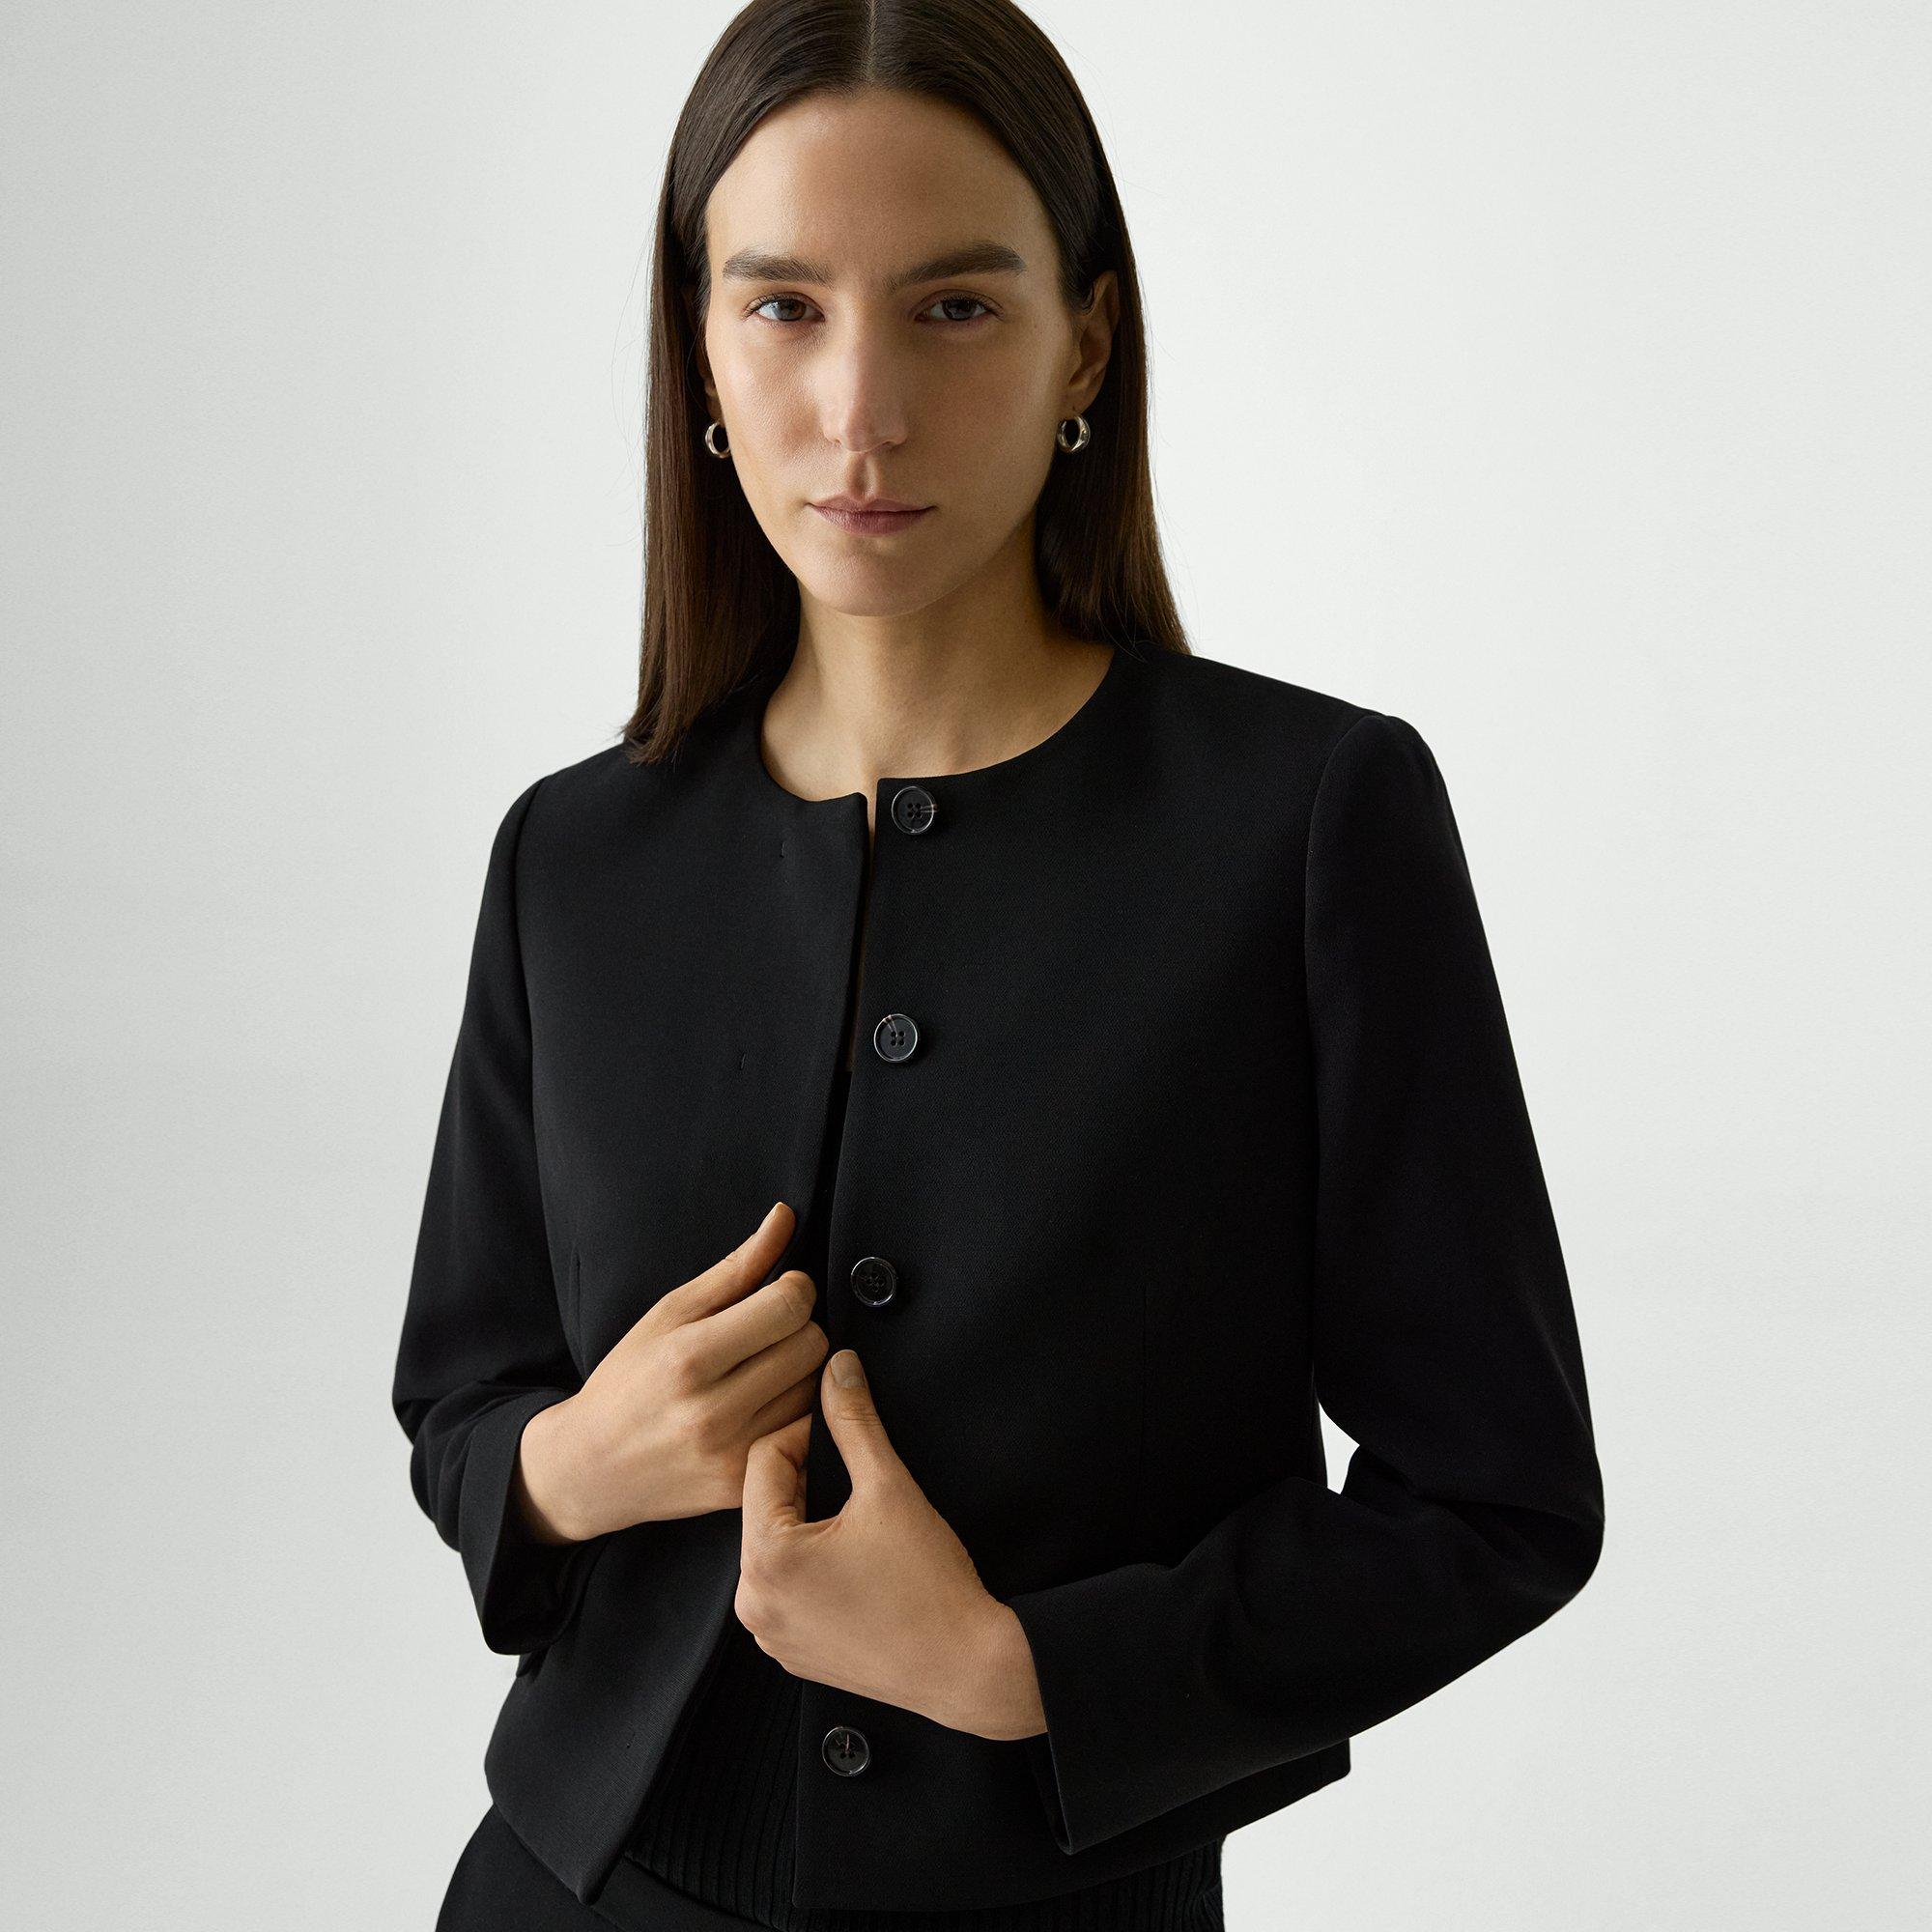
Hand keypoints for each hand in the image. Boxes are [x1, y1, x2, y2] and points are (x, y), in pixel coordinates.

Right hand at [518, 1201, 828, 1542]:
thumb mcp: (670, 1313)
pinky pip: (808, 1434)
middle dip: (800, 1328)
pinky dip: (800, 1414)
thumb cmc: (629, 1379)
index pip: (789, 1307)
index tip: (781, 1291)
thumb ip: (736, 1267)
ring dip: (802, 1372)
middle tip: (771, 1333)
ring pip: (817, 1390)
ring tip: (764, 1370)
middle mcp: (713, 1411)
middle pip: (812, 1346)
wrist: (591, 1467)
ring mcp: (732, 1454)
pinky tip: (769, 1406)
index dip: (796, 1288)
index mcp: (689, 1357)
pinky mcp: (745, 1486)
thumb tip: (785, 1216)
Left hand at [736, 1348, 1047, 1741]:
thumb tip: (838, 1368)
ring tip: (859, 1521)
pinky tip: (855, 1563)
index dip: (804, 1433)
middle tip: (857, 1474)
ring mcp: (768, 1633)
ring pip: (773, 1544)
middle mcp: (752, 1601)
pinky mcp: (789, 1653)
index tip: (842, 1431)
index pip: (763, 1460)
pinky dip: (810, 1566)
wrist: (965, 1665)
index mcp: (766, 1557)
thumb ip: (855, 1421)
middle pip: (763, 1504)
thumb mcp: (889, 1487)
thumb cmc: (929, 1585)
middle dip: (805, 1478)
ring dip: (807, 1521)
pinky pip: (784, 1588)